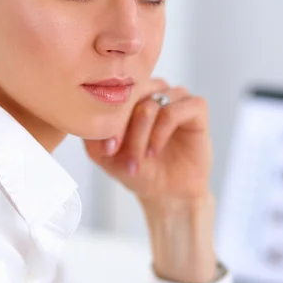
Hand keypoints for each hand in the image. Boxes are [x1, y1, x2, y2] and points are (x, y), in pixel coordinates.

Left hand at [84, 79, 217, 282]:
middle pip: (131, 93)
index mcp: (131, 93)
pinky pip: (176, 109)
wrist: (166, 193)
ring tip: (139, 159)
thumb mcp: (104, 153)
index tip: (105, 149)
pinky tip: (154, 150)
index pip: (113, 90)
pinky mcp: (196, 108)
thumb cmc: (137, 168)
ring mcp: (175, 96)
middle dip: (122, 126)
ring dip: (141, 133)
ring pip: (151, 103)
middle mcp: (153, 89)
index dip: (106, 118)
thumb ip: (91, 133)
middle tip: (117, 153)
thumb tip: (86, 117)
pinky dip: (161, 131)